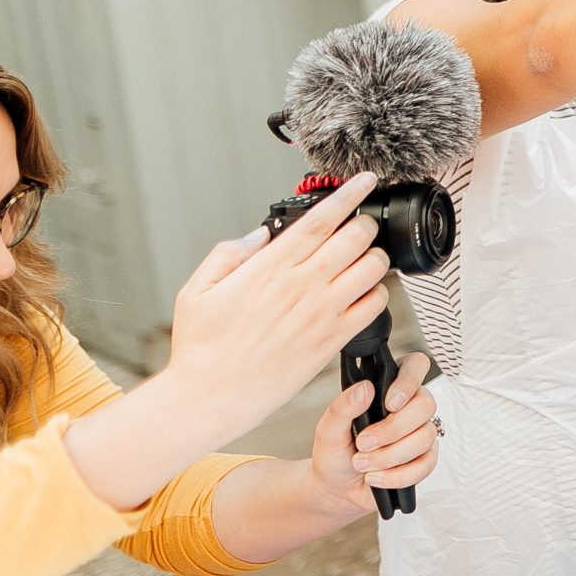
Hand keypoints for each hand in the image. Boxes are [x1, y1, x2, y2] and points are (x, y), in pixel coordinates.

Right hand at [160, 176, 391, 444]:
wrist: (213, 395)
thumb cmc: (202, 346)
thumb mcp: (197, 289)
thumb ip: (229, 253)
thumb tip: (261, 234)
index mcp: (270, 266)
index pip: (321, 219)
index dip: (349, 194)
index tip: (365, 180)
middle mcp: (302, 285)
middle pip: (356, 237)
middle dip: (364, 224)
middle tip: (360, 224)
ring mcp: (322, 312)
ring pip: (373, 268)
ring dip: (374, 257)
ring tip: (364, 258)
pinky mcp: (333, 339)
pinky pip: (375, 306)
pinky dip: (377, 293)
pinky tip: (364, 292)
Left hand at [306, 352, 438, 513]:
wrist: (336, 489)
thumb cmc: (334, 454)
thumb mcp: (328, 430)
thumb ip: (342, 407)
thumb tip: (365, 388)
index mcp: (388, 389)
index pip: (415, 366)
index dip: (409, 381)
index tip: (389, 404)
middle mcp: (409, 407)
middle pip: (426, 405)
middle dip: (393, 429)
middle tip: (364, 443)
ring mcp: (420, 433)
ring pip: (425, 437)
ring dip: (390, 456)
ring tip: (362, 464)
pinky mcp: (424, 460)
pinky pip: (426, 464)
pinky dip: (397, 475)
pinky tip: (376, 477)